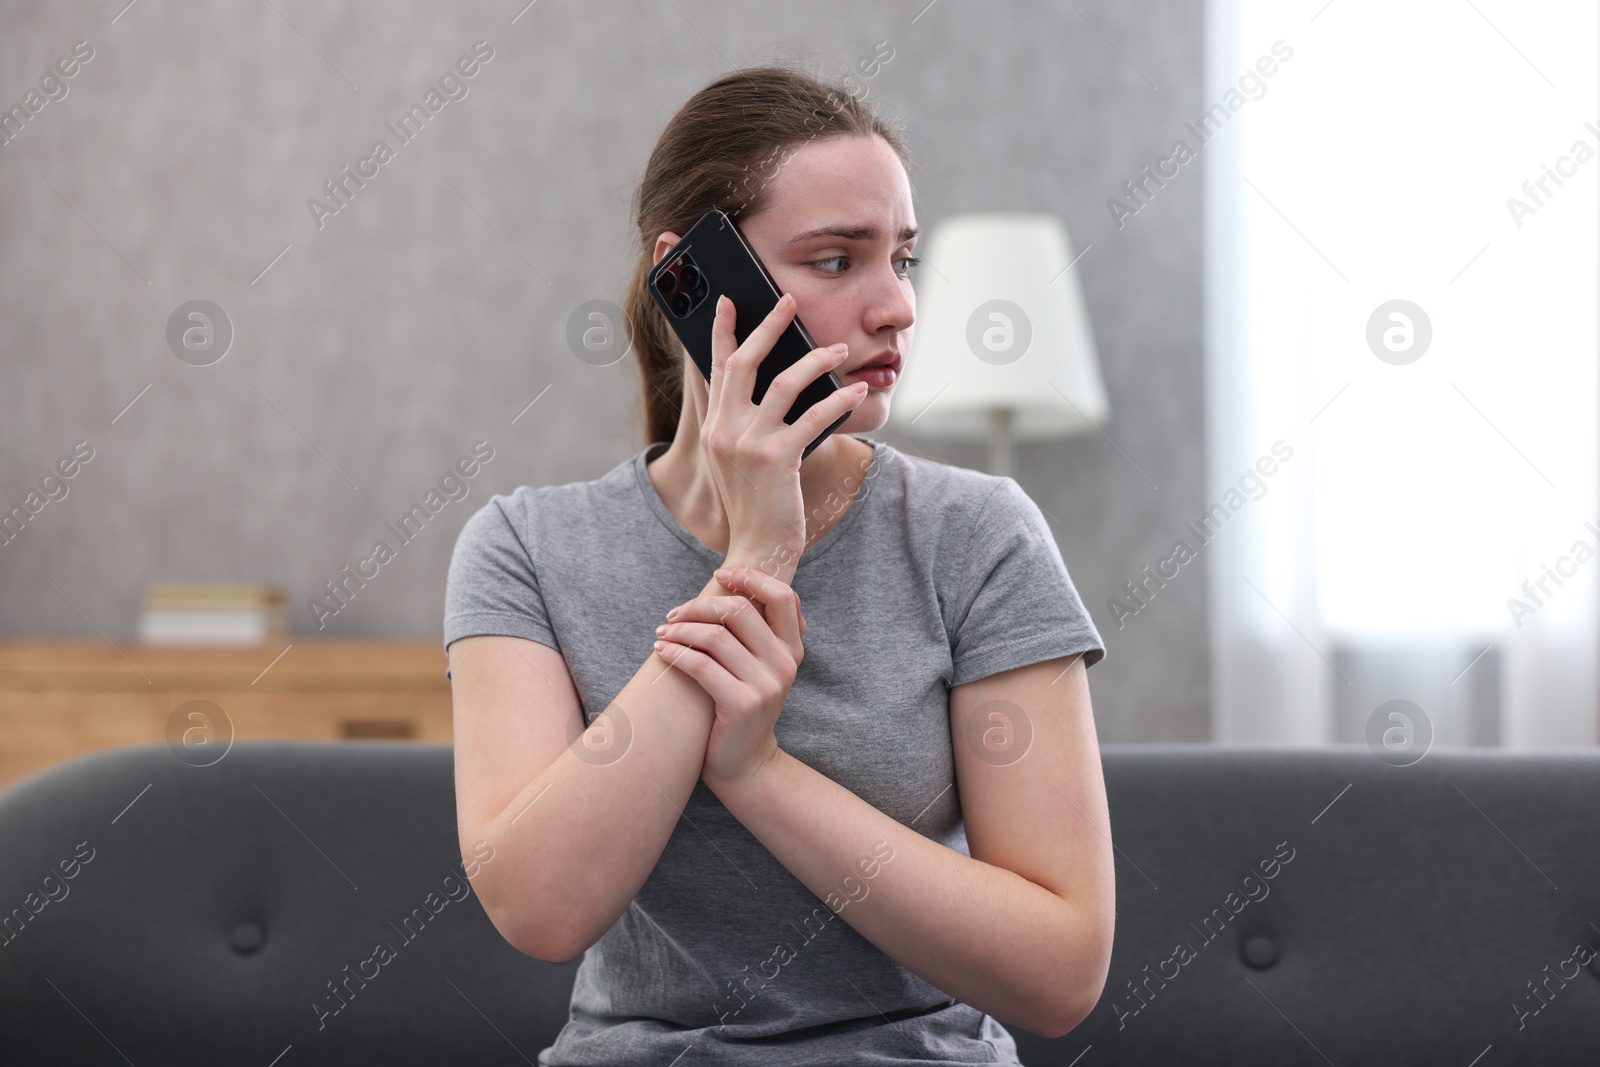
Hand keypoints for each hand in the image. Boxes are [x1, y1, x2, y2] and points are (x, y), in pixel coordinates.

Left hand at [652, 566, 805, 790]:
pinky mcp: (742, 704)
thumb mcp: (760, 668)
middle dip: (699, 605)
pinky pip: (701, 666)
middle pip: (739, 611)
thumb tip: (729, 587)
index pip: (782, 597)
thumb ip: (756, 634)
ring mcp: (766, 685)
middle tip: (674, 614)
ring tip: (662, 634)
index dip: (751, 578)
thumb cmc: (742, 708)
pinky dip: (675, 653)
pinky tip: (661, 652)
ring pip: (715, 636)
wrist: (746, 765)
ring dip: (680, 630)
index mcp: (793, 649)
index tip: (720, 574)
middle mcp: (785, 663)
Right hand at [701, 292, 869, 578]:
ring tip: (839, 349)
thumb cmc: (756, 504)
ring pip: (782, 384)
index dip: (723, 331)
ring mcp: (749, 444)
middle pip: (744, 363)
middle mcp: (725, 431)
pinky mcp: (777, 459)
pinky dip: (839, 399)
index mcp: (713, 427)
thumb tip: (768, 384)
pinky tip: (857, 390)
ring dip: (814, 360)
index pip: (716, 368)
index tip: (731, 300)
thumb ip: (742, 422)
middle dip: (768, 327)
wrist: (756, 549)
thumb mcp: (737, 459)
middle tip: (790, 301)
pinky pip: (814, 416)